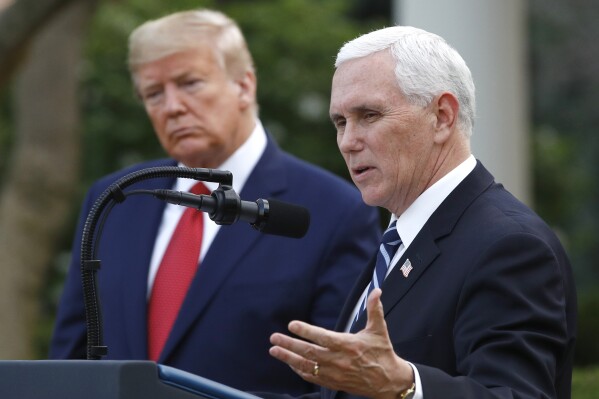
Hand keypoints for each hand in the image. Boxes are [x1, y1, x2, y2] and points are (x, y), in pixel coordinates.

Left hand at [269, 288, 413, 398]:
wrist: (388, 382)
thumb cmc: (382, 353)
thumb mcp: (379, 330)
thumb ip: (375, 309)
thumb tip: (377, 291)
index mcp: (348, 345)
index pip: (322, 337)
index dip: (306, 331)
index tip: (291, 325)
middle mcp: (338, 360)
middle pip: (309, 352)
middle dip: (289, 344)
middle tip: (274, 337)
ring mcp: (334, 373)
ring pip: (306, 366)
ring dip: (288, 358)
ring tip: (274, 350)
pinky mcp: (333, 383)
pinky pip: (312, 377)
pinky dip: (299, 370)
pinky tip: (290, 363)